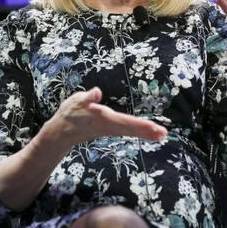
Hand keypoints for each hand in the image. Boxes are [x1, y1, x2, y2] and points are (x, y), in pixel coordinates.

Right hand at [46, 87, 166, 146]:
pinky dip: (140, 132)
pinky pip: (129, 131)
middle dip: (147, 131)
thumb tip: (97, 92)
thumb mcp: (77, 102)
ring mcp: (111, 129)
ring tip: (162, 135)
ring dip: (147, 133)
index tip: (152, 126)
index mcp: (103, 118)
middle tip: (164, 133)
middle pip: (131, 128)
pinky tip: (150, 133)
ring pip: (131, 131)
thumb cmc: (70, 113)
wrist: (62, 132)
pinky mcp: (111, 129)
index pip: (125, 121)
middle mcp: (110, 126)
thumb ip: (87, 98)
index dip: (139, 124)